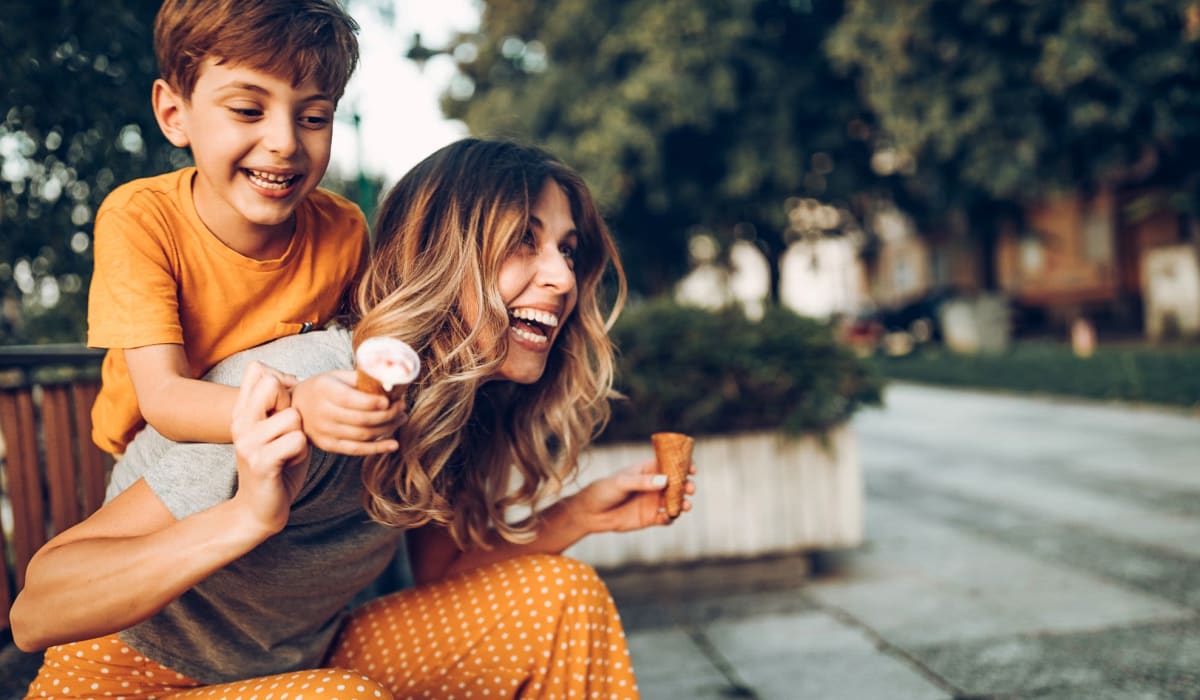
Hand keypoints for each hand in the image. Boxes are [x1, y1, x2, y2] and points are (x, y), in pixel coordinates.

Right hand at [230, 361, 310, 535]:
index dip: (282, 381)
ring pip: (293, 416)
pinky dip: (301, 453)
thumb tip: (291, 376)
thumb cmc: (277, 464)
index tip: (284, 406)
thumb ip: (279, 403)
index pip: (258, 370)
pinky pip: (297, 440)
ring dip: (300, 436)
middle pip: (273, 384)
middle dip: (292, 406)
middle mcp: (240, 422)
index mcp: (241, 411)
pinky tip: (288, 463)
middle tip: (287, 432)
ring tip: (288, 452)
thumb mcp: (275, 427)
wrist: (259, 508)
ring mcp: (248, 442)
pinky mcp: (261, 462)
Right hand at [290, 370, 407, 454]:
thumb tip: (391, 382)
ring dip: (387, 428)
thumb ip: (361, 379)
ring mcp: (324, 431)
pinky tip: (393, 444)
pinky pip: (356, 450)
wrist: (295, 406)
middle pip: (361, 419)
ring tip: (401, 419)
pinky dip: (377, 448)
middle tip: (402, 407)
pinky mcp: (328, 445)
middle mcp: (321, 412)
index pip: (351, 400)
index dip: (374, 402)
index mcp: (324, 390)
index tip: (391, 400)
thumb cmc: (323, 387)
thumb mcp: (337, 376)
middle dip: (388, 414)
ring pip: (362, 435)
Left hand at [568, 458, 696, 534]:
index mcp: (648, 470)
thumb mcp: (621, 482)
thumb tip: (664, 480)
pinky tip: (668, 517)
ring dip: (682, 502)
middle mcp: (654, 485)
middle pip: (677, 484)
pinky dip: (671, 517)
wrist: (591, 513)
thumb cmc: (603, 490)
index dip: (683, 465)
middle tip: (690, 489)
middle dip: (686, 485)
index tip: (692, 469)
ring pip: (675, 501)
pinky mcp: (651, 517)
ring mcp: (653, 501)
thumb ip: (642, 482)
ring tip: (685, 506)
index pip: (669, 465)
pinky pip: (667, 518)